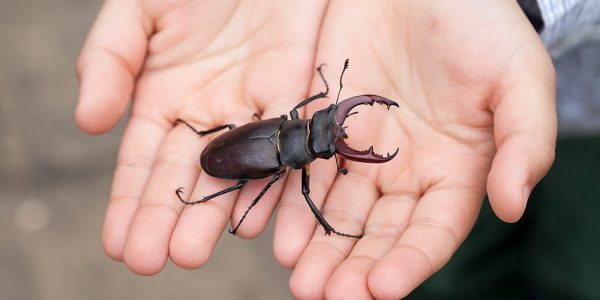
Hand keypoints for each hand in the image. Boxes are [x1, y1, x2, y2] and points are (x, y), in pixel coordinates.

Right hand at [76, 0, 327, 274]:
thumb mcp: (134, 12)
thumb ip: (108, 61)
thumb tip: (89, 123)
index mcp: (163, 101)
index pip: (143, 164)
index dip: (129, 203)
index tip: (118, 244)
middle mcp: (207, 116)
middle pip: (187, 177)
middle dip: (168, 220)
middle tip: (154, 261)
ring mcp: (251, 109)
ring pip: (236, 171)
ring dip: (216, 213)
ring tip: (193, 252)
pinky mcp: (293, 93)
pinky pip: (284, 141)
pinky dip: (273, 178)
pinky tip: (256, 216)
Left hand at [271, 1, 555, 297]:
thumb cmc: (481, 25)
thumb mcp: (519, 79)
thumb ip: (523, 144)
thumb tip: (512, 207)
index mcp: (455, 172)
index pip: (432, 232)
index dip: (409, 262)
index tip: (381, 287)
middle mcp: (405, 172)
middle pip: (378, 233)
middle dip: (353, 267)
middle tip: (325, 294)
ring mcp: (362, 151)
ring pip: (338, 211)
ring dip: (318, 247)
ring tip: (297, 277)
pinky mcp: (325, 126)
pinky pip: (306, 170)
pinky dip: (292, 202)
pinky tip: (278, 233)